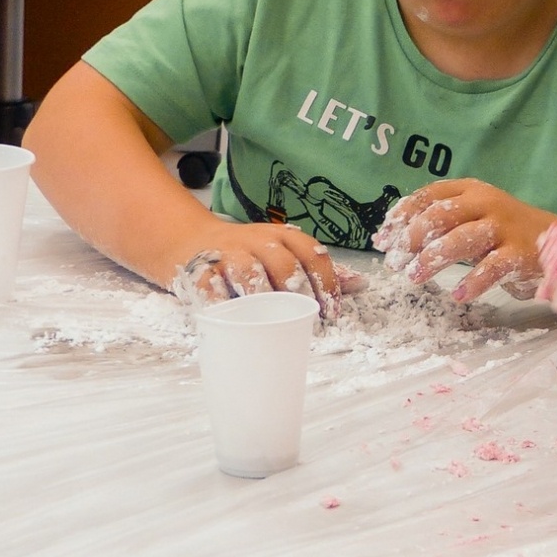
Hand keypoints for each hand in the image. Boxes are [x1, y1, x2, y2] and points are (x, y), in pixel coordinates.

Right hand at [170, 220, 341, 318]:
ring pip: (248, 273)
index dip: (325, 282)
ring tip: (272, 319)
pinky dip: (220, 304)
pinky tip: (231, 320)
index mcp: (283, 236)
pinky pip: (210, 287)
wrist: (194, 239)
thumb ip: (317, 270)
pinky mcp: (200, 269)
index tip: (332, 312)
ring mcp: (228, 253)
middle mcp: (258, 241)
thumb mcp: (285, 252)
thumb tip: (362, 285)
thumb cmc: (251, 253)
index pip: (312, 253)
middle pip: (283, 263)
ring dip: (262, 296)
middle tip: (306, 316)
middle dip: (298, 290)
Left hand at [372, 178, 556, 303]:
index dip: (402, 215)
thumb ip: (441, 223)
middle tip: (394, 261)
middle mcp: (486, 203)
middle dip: (411, 238)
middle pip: (441, 214)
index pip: (429, 194)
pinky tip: (458, 295)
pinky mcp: (519, 253)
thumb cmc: (506, 231)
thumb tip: (392, 240)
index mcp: (472, 190)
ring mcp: (504, 227)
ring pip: (461, 239)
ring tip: (414, 277)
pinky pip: (491, 268)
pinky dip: (472, 282)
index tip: (383, 238)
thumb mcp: (474, 216)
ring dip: (432, 259)